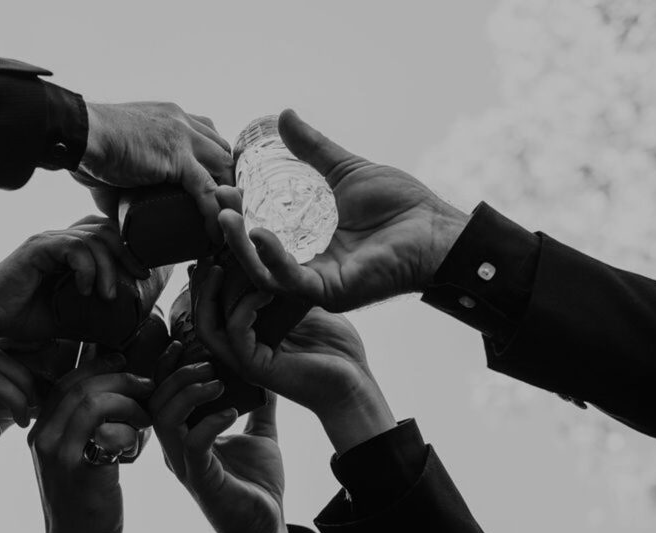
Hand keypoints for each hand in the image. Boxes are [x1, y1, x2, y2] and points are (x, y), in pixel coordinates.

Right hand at [0, 215, 149, 341]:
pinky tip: (84, 290)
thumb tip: (120, 327)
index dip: (127, 248)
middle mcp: (56, 240)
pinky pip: (74, 247)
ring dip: (108, 267)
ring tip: (106, 295)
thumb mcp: (65, 317)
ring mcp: (46, 241)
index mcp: (64, 250)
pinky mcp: (36, 248)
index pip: (104, 232)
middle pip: (106, 227)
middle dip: (128, 252)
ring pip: (94, 237)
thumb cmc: (19, 318)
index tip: (141, 274)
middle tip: (137, 278)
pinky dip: (86, 268)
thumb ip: (90, 314)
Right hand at [28, 354, 153, 532]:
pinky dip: (131, 431)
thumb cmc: (82, 500)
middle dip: (119, 378)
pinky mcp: (84, 475)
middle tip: (146, 385)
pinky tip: (140, 443)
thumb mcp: (70, 456)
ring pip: (92, 404)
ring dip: (128, 402)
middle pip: (79, 386)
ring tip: (146, 416)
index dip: (97, 365)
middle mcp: (43, 439)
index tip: (123, 361)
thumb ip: (80, 425)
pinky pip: (111, 435)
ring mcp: (60, 457)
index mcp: (39, 430)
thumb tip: (109, 387)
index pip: (66, 381)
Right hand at [77, 102, 233, 234]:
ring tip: (222, 223)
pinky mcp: (178, 159)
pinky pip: (207, 190)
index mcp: (170, 116)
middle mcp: (182, 122)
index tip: (210, 187)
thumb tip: (117, 218)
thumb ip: (119, 190)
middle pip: (222, 148)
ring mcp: (183, 138)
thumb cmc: (88, 147)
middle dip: (225, 179)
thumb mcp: (115, 164)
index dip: (212, 161)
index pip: (207, 134)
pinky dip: (213, 214)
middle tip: (219, 209)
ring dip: (226, 196)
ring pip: (223, 167)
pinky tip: (214, 234)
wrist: (79, 134)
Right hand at [150, 342, 291, 532]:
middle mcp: (177, 449)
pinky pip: (194, 444)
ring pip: (166, 419)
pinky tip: (231, 411)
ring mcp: (185, 465)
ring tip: (217, 381)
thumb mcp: (259, 435)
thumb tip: (265, 373)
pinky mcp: (201, 480)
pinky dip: (209, 421)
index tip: (183, 343)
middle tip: (207, 361)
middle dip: (178, 374)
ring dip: (188, 393)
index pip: (163, 394)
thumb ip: (258, 406)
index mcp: (185, 435)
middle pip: (156, 401)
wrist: (267, 527)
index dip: (168, 367)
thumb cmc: (257, 485)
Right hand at [194, 267, 395, 452]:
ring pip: (209, 327)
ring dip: (211, 296)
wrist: (354, 385)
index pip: (215, 308)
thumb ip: (286, 290)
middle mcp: (240, 350)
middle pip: (203, 316)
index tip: (216, 253)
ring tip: (222, 268)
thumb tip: (277, 258)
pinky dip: (245, 309)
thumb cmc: (335, 351)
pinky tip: (264, 292)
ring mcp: (245, 361)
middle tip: (209, 257)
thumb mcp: (306, 309)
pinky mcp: (257, 368)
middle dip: (201, 286)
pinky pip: (238, 332)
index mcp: (248, 337)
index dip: (210, 282)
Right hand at [218, 109, 469, 311]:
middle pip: (255, 256)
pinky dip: (272, 258)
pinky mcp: (330, 293)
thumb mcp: (344, 172)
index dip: (239, 213)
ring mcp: (317, 284)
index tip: (224, 186)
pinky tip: (259, 233)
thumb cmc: (400, 206)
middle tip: (219, 201)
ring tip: (227, 215)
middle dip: (231, 230)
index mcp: (308, 244)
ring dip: (241, 245)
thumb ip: (312, 150)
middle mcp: (308, 269)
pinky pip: (291, 280)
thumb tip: (284, 116)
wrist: (436, 229)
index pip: (260, 234)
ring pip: (264, 272)